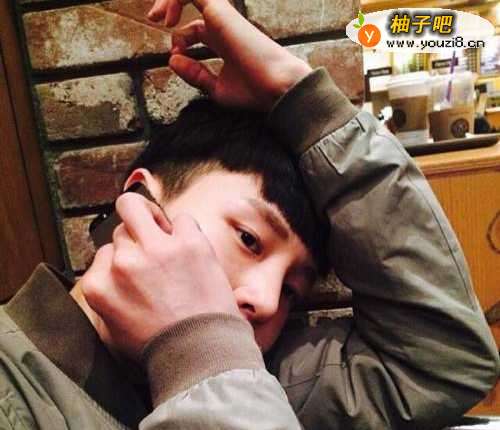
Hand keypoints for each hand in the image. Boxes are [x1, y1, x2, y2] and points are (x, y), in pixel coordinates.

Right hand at [80, 192, 239, 358]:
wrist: (202, 352)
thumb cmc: (162, 346)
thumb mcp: (113, 329)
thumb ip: (106, 294)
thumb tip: (110, 269)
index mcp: (99, 286)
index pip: (103, 253)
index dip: (122, 259)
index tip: (138, 270)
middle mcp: (123, 263)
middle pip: (120, 230)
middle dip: (135, 237)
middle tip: (153, 248)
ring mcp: (155, 250)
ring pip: (137, 208)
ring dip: (152, 221)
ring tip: (169, 241)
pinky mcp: (187, 242)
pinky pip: (181, 218)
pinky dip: (186, 231)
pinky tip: (192, 251)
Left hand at [148, 0, 311, 110]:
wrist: (275, 88)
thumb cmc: (254, 92)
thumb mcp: (217, 88)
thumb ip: (195, 74)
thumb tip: (172, 60)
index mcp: (224, 42)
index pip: (196, 29)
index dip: (179, 41)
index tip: (176, 58)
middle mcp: (223, 25)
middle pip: (193, 2)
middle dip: (169, 7)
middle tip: (153, 19)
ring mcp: (222, 16)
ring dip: (170, 0)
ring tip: (156, 16)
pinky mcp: (220, 11)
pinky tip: (168, 16)